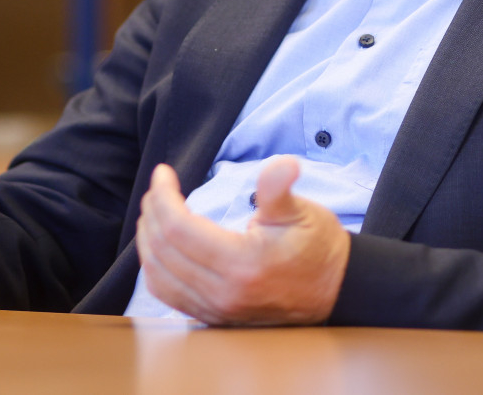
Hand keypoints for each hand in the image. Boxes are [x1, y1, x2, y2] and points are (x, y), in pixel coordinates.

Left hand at [135, 157, 350, 325]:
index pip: (179, 228)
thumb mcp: (302, 212)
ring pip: (158, 275)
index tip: (163, 172)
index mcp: (242, 265)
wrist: (335, 292)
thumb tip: (283, 165)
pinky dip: (155, 266)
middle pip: (163, 250)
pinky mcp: (213, 318)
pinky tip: (159, 246)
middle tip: (158, 187)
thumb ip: (279, 190)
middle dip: (152, 212)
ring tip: (153, 211)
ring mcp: (216, 310)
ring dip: (147, 239)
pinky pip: (168, 294)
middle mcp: (223, 294)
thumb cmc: (317, 248)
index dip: (164, 195)